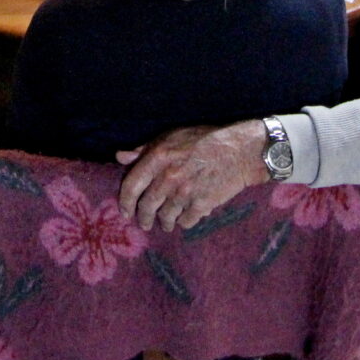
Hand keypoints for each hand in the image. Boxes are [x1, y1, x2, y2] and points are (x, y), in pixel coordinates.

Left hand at [116, 120, 268, 231]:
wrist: (240, 150)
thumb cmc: (205, 139)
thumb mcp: (172, 136)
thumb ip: (144, 149)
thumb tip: (120, 157)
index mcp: (158, 157)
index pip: (132, 185)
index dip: (124, 201)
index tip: (125, 211)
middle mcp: (169, 177)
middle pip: (147, 206)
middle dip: (144, 218)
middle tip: (144, 223)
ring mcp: (185, 192)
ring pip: (166, 216)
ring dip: (164, 222)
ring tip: (166, 223)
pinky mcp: (202, 204)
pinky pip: (186, 221)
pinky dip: (183, 222)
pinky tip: (184, 219)